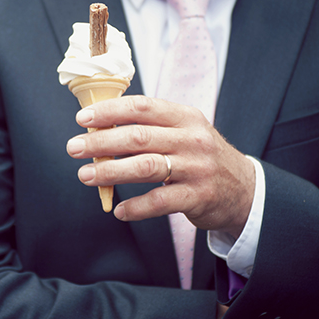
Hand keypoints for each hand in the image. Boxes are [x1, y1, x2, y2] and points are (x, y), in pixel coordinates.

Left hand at [66, 96, 254, 237]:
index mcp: (185, 117)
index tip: (83, 119)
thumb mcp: (185, 133)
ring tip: (86, 175)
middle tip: (74, 148)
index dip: (110, 111)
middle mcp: (192, 139)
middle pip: (139, 136)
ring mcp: (197, 168)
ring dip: (111, 171)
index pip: (143, 107)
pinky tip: (119, 211)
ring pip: (146, 167)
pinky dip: (136, 207)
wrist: (244, 190)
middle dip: (101, 141)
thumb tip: (101, 129)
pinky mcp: (198, 196)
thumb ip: (152, 128)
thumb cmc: (201, 158)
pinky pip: (160, 201)